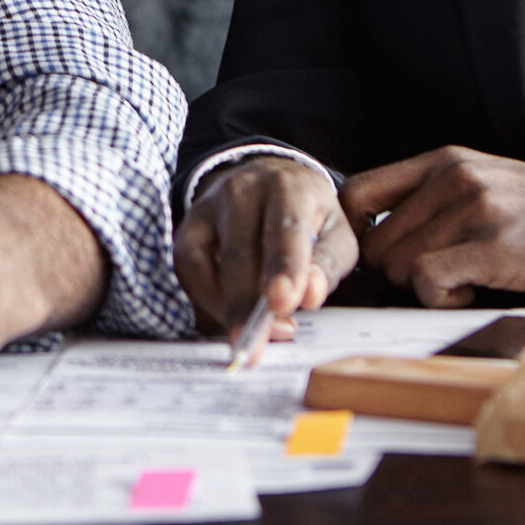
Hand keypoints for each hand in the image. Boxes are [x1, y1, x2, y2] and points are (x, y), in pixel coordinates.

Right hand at [174, 156, 356, 337]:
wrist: (269, 179)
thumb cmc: (309, 216)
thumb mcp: (336, 233)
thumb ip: (326, 264)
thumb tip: (309, 295)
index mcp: (289, 186)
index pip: (285, 228)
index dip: (284, 267)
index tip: (283, 303)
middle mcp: (243, 189)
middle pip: (240, 251)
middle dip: (246, 303)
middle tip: (255, 345)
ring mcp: (210, 206)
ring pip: (207, 262)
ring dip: (224, 307)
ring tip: (246, 339)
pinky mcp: (189, 225)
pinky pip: (188, 269)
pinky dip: (204, 299)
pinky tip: (225, 319)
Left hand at [340, 146, 524, 307]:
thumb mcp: (487, 183)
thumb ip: (433, 198)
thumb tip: (375, 237)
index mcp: (445, 160)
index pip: (357, 192)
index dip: (355, 234)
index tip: (376, 259)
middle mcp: (455, 177)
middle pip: (376, 243)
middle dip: (398, 273)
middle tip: (440, 277)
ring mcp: (476, 209)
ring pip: (399, 265)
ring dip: (424, 288)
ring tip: (466, 280)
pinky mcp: (496, 247)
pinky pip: (428, 282)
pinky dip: (441, 299)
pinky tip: (473, 292)